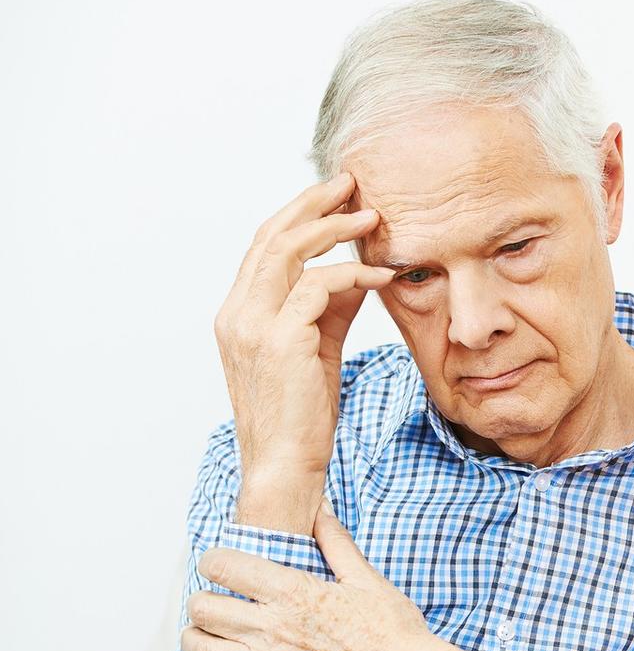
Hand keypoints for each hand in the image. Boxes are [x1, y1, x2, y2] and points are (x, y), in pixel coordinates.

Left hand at [178, 502, 468, 650]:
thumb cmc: (393, 633)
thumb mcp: (367, 579)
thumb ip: (336, 543)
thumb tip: (320, 510)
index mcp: (294, 593)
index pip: (225, 567)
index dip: (213, 560)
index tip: (217, 563)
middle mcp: (272, 628)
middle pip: (204, 608)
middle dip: (202, 599)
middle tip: (213, 599)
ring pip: (201, 648)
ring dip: (195, 637)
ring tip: (204, 632)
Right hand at [215, 173, 394, 532]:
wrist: (286, 467)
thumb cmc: (304, 415)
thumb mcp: (318, 350)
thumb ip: (333, 309)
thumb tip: (361, 271)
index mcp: (238, 314)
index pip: (264, 247)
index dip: (299, 215)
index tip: (335, 196)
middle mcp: (236, 314)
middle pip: (272, 237)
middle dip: (312, 204)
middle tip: (351, 184)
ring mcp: (252, 326)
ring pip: (289, 252)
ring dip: (333, 228)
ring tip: (371, 217)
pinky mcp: (280, 341)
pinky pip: (317, 287)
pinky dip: (351, 274)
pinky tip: (380, 276)